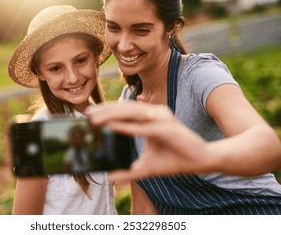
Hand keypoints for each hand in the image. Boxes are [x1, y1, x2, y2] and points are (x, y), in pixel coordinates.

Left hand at [86, 101, 209, 181]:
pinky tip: (111, 126)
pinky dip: (125, 126)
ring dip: (111, 115)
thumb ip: (127, 172)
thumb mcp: (146, 167)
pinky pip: (142, 126)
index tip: (89, 114)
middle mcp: (155, 114)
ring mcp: (161, 119)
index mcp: (150, 119)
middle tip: (87, 114)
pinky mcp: (166, 128)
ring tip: (94, 119)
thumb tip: (109, 178)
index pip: (125, 111)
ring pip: (131, 113)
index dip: (107, 111)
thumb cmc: (174, 160)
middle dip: (104, 110)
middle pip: (125, 108)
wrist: (200, 161)